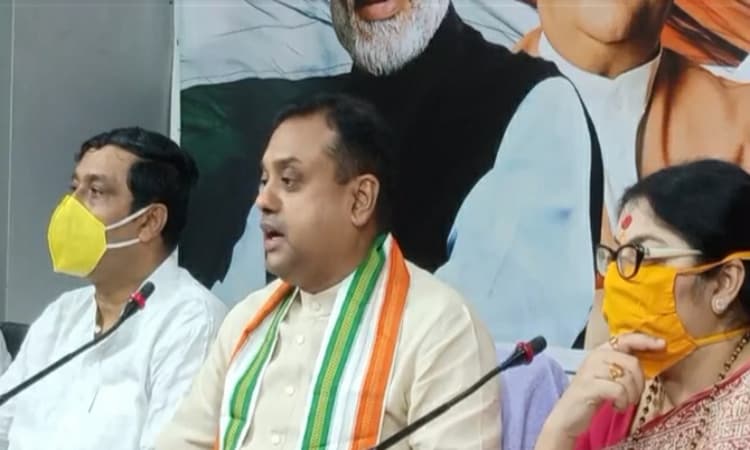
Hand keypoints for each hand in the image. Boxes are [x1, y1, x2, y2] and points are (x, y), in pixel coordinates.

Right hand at [542, 333, 664, 439]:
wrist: (567, 415)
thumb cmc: (592, 396)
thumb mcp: (607, 376)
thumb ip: (622, 365)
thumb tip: (648, 359)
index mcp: (601, 351)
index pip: (625, 338)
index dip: (645, 340)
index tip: (662, 344)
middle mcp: (595, 357)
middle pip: (632, 362)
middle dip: (639, 382)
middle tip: (633, 396)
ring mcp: (591, 370)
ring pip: (627, 377)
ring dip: (631, 395)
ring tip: (624, 403)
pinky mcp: (590, 386)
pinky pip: (619, 390)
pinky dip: (622, 401)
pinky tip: (616, 407)